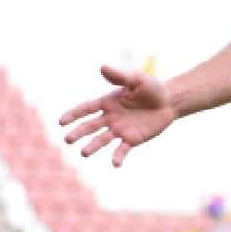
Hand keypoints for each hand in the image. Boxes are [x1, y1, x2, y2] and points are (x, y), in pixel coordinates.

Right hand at [59, 65, 177, 166]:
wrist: (169, 102)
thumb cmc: (152, 89)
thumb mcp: (137, 80)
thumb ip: (120, 76)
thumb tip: (102, 67)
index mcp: (108, 102)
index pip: (86, 109)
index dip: (73, 115)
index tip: (61, 121)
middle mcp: (110, 118)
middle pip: (90, 126)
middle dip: (79, 133)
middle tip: (68, 139)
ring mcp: (120, 130)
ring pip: (103, 139)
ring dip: (93, 146)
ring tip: (83, 153)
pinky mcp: (132, 139)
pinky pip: (123, 149)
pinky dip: (118, 157)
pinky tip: (115, 164)